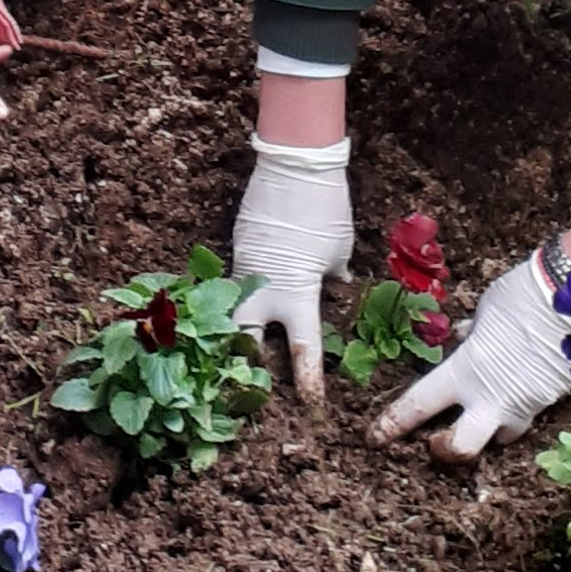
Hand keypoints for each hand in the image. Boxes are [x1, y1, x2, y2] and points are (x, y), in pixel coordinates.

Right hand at [228, 129, 353, 398]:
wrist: (294, 164)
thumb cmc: (325, 209)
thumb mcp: (338, 251)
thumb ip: (333, 278)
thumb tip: (335, 289)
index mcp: (297, 292)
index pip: (302, 348)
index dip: (308, 381)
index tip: (310, 407)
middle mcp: (263, 286)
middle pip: (245, 339)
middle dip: (245, 365)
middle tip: (249, 386)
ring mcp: (242, 265)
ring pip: (232, 309)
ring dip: (235, 329)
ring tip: (233, 348)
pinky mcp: (236, 245)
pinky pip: (235, 278)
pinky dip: (238, 292)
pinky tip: (239, 297)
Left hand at [374, 249, 570, 458]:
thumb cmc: (519, 297)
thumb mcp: (483, 314)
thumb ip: (471, 336)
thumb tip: (466, 338)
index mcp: (463, 371)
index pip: (418, 405)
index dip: (393, 424)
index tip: (376, 436)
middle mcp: (490, 397)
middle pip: (460, 448)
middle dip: (444, 452)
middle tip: (435, 443)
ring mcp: (522, 405)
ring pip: (499, 439)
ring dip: (488, 431)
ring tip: (484, 411)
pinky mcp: (548, 402)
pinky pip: (526, 415)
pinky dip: (516, 407)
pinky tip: (517, 388)